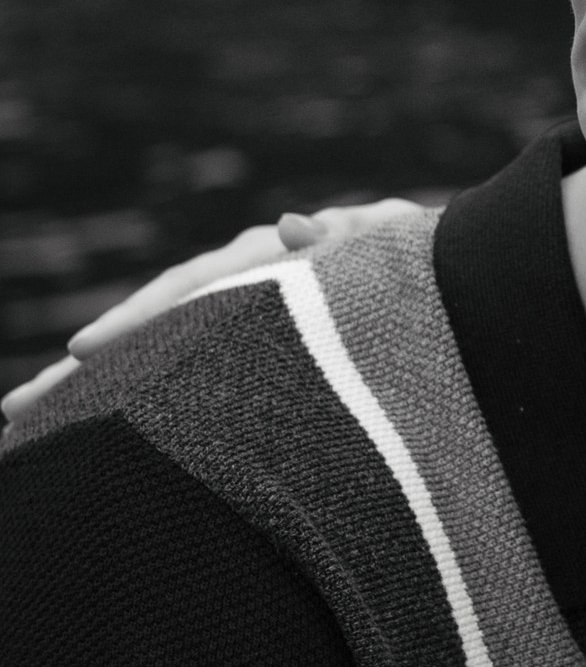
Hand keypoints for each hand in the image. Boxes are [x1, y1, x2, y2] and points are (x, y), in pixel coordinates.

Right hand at [0, 199, 426, 423]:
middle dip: (88, 371)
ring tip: (36, 426)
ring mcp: (258, 325)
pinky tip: (115, 441)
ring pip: (170, 357)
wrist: (460, 282)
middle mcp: (251, 293)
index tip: (83, 353)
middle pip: (155, 329)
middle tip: (17, 408)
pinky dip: (157, 404)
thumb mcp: (399, 247)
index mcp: (275, 264)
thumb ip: (350, 239)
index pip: (191, 291)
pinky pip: (203, 384)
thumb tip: (287, 226)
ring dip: (110, 394)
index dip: (138, 322)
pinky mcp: (270, 359)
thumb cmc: (435, 263)